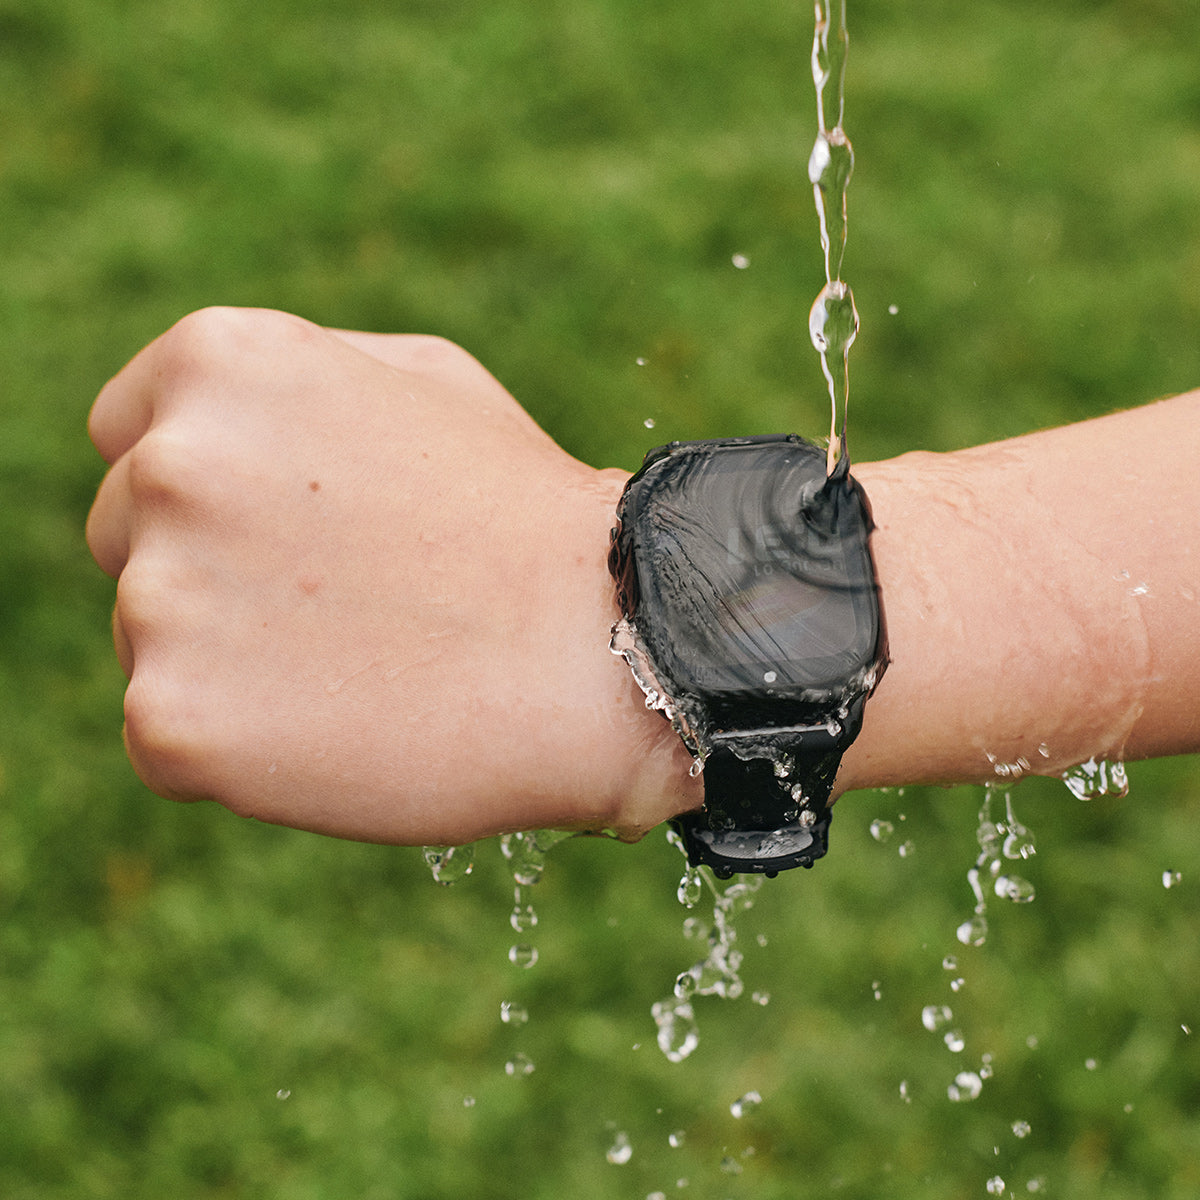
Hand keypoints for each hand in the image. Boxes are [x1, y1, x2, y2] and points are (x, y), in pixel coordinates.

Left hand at [86, 308, 698, 843]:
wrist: (606, 652)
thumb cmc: (528, 517)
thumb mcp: (426, 384)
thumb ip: (297, 386)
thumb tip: (211, 423)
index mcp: (223, 363)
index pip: (127, 432)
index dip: (205, 490)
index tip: (277, 534)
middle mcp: (169, 465)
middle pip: (125, 537)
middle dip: (210, 570)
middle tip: (335, 608)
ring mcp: (161, 598)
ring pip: (151, 640)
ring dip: (228, 659)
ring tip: (358, 669)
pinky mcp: (173, 721)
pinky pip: (171, 733)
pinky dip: (240, 744)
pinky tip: (339, 728)